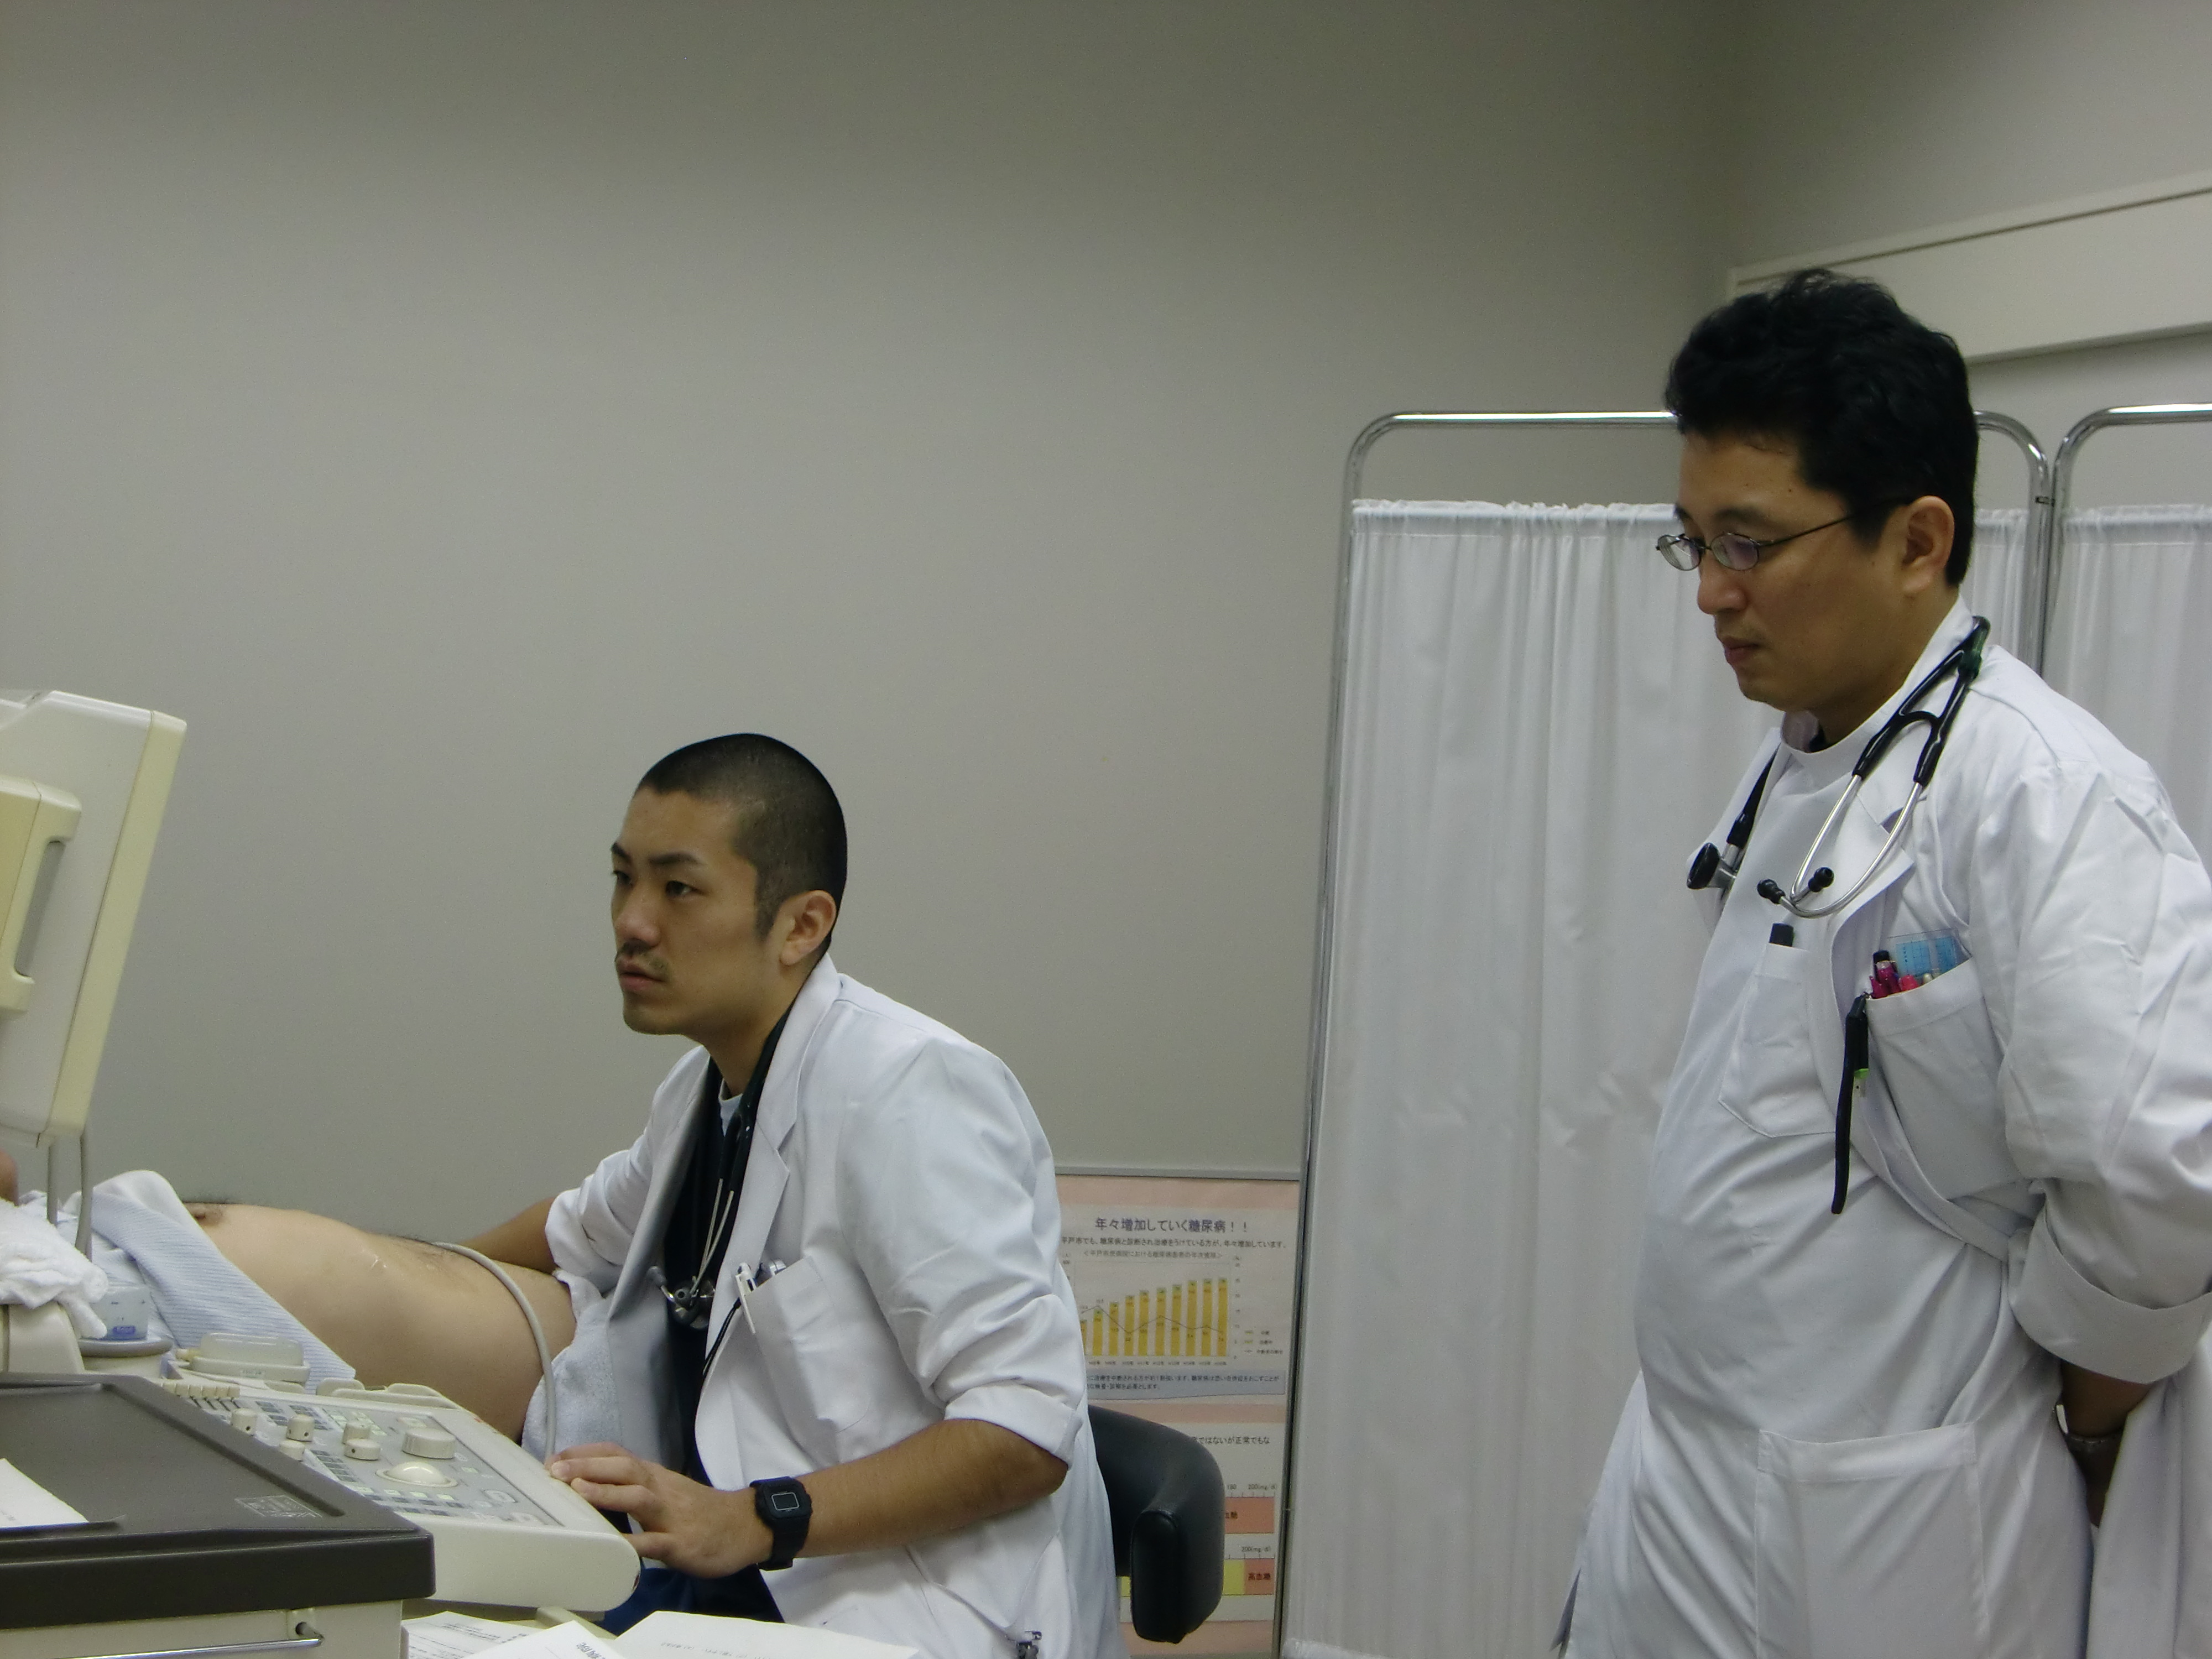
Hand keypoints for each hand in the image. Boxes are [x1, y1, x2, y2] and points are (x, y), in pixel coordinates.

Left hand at [548, 1443, 771, 1576]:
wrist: (743, 1525)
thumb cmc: (698, 1511)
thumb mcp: (665, 1491)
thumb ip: (634, 1489)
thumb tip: (590, 1490)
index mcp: (654, 1476)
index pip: (617, 1455)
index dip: (585, 1454)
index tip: (553, 1458)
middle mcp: (660, 1488)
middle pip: (623, 1468)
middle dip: (587, 1466)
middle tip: (553, 1469)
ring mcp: (671, 1515)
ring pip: (638, 1496)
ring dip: (607, 1492)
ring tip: (577, 1491)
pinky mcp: (681, 1542)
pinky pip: (654, 1542)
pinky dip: (633, 1543)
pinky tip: (613, 1547)